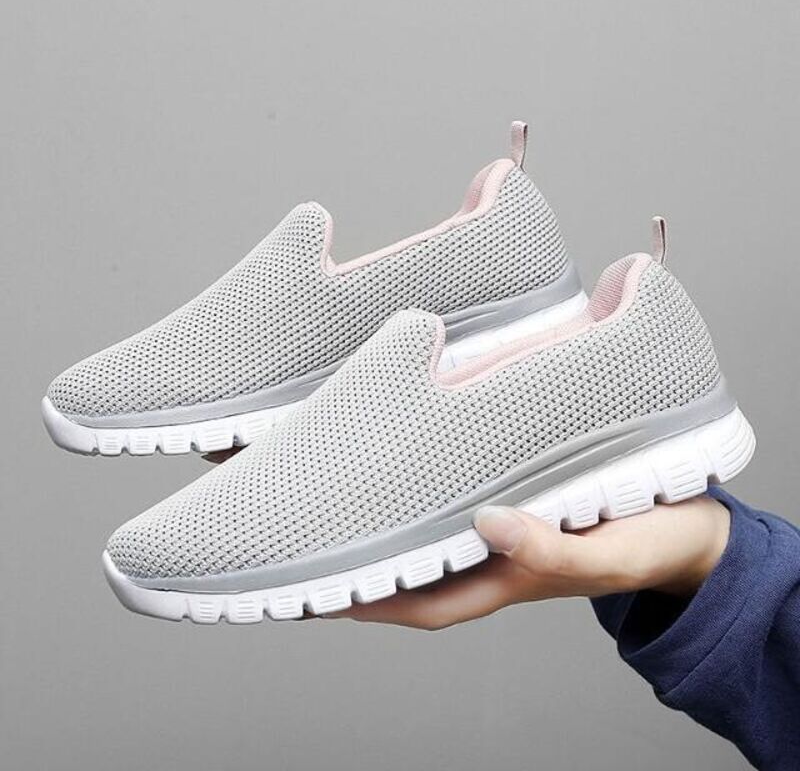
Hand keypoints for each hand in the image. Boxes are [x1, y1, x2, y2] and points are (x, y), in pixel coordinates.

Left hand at [334, 496, 729, 629]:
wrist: (686, 529)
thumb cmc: (647, 548)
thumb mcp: (602, 557)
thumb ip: (548, 550)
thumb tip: (486, 524)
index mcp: (506, 581)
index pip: (420, 603)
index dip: (368, 604)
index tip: (316, 595)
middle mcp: (494, 557)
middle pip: (416, 570)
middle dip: (364, 566)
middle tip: (309, 541)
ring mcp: (505, 528)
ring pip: (433, 534)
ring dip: (391, 527)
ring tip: (342, 501)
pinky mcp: (522, 497)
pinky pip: (462, 498)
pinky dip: (431, 490)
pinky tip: (413, 463)